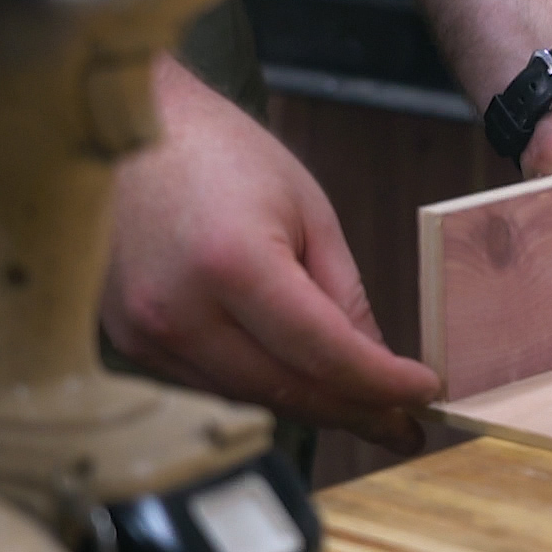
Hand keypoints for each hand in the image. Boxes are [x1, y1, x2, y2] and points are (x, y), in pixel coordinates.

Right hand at [102, 57, 440, 452]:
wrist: (127, 126)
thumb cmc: (222, 153)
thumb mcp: (307, 211)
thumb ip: (344, 295)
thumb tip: (377, 362)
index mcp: (232, 265)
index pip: (325, 354)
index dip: (382, 384)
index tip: (425, 393)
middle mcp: (180, 311)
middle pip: (287, 391)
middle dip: (355, 412)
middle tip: (401, 425)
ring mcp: (145, 333)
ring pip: (250, 399)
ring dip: (311, 407)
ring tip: (363, 406)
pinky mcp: (129, 342)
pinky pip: (212, 385)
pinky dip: (262, 387)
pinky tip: (297, 379)